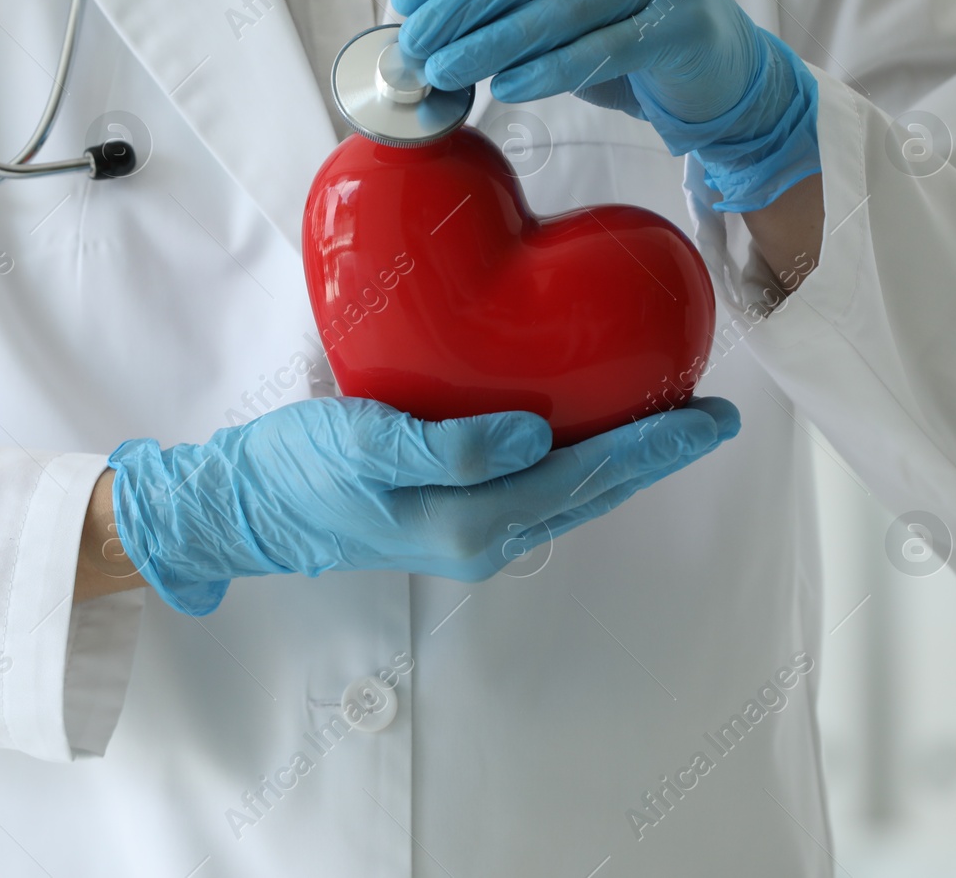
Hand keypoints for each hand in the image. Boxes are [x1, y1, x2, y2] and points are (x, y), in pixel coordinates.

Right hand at [108, 396, 739, 614]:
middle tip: (709, 416)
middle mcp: (484, 539)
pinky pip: (538, 490)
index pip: (585, 477)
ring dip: (622, 461)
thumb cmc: (296, 470)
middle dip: (653, 455)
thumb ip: (447, 446)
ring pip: (570, 496)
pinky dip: (579, 462)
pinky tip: (586, 433)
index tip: (708, 418)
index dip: (652, 446)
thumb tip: (534, 437)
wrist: (246, 507)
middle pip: (591, 493)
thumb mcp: (361, 443)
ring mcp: (470, 535)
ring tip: (664, 420)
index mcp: (472, 523)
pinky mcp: (453, 517)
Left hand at [392, 0, 819, 212]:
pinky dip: (547, 71)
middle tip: (418, 44)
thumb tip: (428, 27)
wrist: (715, 63)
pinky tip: (507, 87)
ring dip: (492, 45)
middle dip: (461, 7)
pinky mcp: (680, 24)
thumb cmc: (624, 28)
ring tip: (448, 72)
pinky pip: (599, 50)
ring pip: (559, 9)